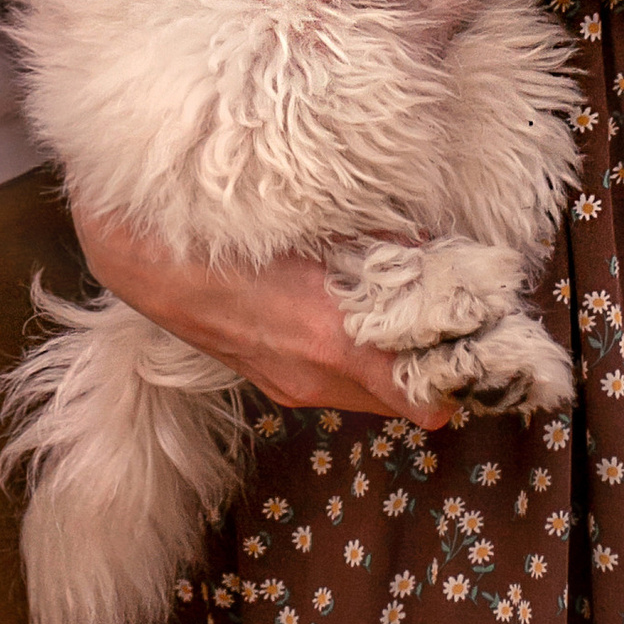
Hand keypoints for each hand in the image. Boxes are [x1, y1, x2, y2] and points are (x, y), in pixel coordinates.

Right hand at [71, 197, 450, 425]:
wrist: (136, 253)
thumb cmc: (222, 225)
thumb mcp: (312, 221)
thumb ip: (381, 235)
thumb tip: (437, 240)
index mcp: (332, 341)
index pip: (428, 396)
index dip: (465, 366)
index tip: (487, 330)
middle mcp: (315, 380)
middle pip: (412, 402)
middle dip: (438, 360)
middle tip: (456, 310)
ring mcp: (288, 388)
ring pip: (374, 393)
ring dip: (397, 358)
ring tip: (406, 305)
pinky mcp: (268, 382)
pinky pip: (337, 383)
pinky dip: (359, 356)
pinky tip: (350, 307)